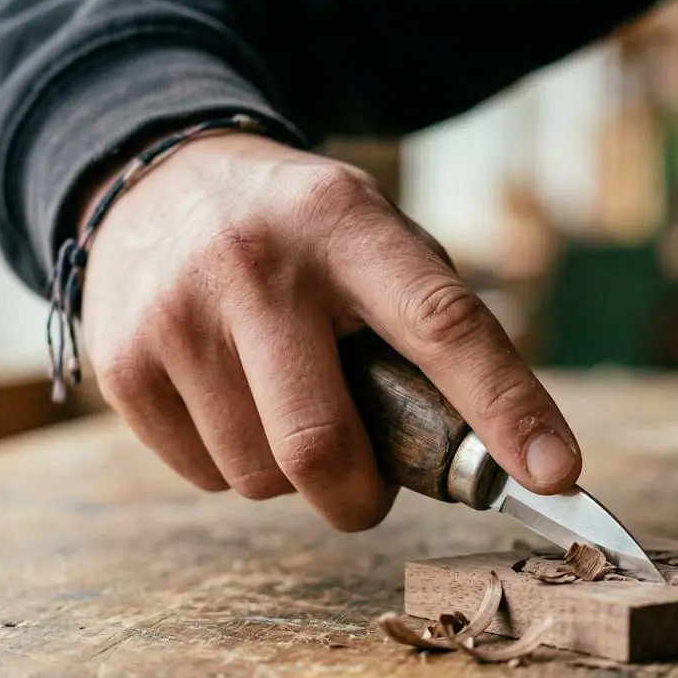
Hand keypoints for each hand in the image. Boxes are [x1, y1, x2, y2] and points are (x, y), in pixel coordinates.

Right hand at [79, 131, 579, 529]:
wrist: (157, 180)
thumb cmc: (298, 235)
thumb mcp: (371, 236)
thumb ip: (428, 326)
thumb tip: (497, 454)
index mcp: (346, 226)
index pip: (443, 324)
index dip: (505, 407)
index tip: (555, 473)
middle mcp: (256, 263)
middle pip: (321, 445)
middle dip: (359, 496)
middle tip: (367, 486)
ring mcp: (178, 314)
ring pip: (260, 476)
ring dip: (290, 473)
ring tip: (281, 401)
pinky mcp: (123, 363)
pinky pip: (203, 477)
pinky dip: (233, 465)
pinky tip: (227, 399)